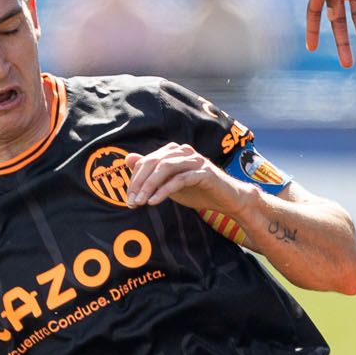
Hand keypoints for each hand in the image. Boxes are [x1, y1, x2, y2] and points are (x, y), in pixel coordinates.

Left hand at [124, 143, 242, 213]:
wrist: (228, 199)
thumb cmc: (199, 191)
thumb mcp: (170, 183)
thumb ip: (151, 172)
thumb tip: (128, 158)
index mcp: (174, 152)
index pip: (146, 161)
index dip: (134, 179)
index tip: (129, 199)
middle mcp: (184, 152)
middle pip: (153, 162)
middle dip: (139, 183)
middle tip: (131, 202)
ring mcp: (195, 160)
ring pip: (165, 168)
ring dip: (149, 186)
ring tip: (141, 202)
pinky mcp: (204, 173)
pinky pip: (180, 179)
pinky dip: (164, 190)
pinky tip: (154, 201)